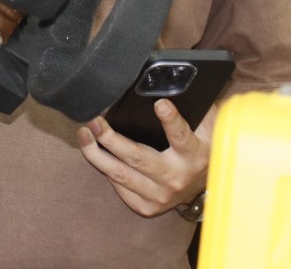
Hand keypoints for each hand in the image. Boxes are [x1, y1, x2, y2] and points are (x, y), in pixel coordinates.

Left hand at [76, 99, 208, 216]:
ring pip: (121, 175)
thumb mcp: (207, 126)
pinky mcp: (147, 206)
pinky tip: (95, 153)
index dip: (171, 121)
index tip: (160, 104)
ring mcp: (160, 195)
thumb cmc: (202, 148)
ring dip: (97, 154)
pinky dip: (105, 169)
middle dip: (111, 139)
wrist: (206, 186)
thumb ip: (194, 109)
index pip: (181, 137)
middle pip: (138, 158)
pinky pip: (119, 187)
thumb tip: (170, 85)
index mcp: (194, 155)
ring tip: (84, 134)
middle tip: (94, 121)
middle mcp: (176, 177)